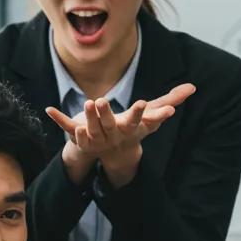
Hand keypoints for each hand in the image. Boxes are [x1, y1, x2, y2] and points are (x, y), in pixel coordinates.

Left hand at [48, 84, 194, 187]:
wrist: (113, 153)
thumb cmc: (132, 129)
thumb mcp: (151, 117)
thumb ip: (170, 101)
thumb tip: (191, 88)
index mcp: (129, 128)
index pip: (137, 120)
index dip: (140, 113)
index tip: (142, 103)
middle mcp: (112, 133)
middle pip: (110, 123)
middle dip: (106, 113)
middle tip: (101, 100)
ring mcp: (94, 135)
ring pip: (89, 125)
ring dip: (86, 116)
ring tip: (84, 102)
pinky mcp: (78, 134)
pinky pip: (67, 127)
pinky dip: (58, 119)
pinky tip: (49, 109)